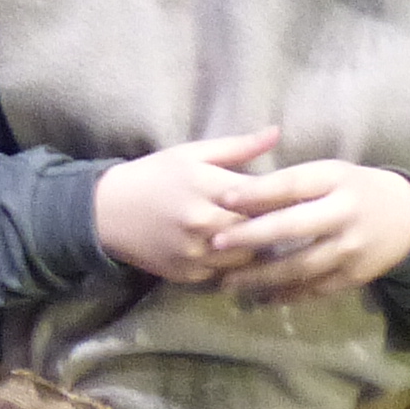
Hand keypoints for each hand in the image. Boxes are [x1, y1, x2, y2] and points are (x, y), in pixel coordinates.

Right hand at [90, 128, 285, 283]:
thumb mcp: (193, 153)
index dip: (285, 197)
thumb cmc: (155, 175)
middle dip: (276, 226)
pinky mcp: (188, 275)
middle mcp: (202, 222)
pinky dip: (236, 266)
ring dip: (259, 249)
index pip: (262, 196)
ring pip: (247, 258)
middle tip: (294, 220)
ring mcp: (195, 253)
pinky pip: (225, 275)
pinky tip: (242, 256)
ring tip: (271, 239)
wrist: (108, 212)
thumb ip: (238, 147)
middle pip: (259, 230)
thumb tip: (277, 133)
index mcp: (207, 185)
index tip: (301, 196)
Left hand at [208, 160, 409, 301]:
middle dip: (251, 237)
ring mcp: (350, 249)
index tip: (224, 198)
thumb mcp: (329, 173)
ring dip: (261, 276)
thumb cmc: (354, 189)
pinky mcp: (353, 277)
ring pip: (299, 266)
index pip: (292, 184)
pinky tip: (262, 297)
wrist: (407, 219)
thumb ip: (292, 183)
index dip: (258, 191)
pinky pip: (314, 289)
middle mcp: (344, 214)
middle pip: (292, 227)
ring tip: (228, 281)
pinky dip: (287, 295)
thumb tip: (241, 195)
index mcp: (336, 180)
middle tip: (216, 243)